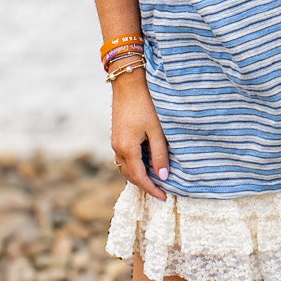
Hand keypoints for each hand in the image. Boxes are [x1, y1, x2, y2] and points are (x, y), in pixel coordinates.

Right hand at [110, 73, 170, 198]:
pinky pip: (124, 157)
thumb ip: (160, 154)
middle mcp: (117, 148)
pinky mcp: (117, 135)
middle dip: (145, 185)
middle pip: (130, 175)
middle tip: (161, 191)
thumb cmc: (145, 105)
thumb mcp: (157, 131)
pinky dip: (134, 165)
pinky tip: (146, 162)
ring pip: (125, 167)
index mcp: (127, 149)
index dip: (152, 190)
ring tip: (155, 179)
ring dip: (138, 175)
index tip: (164, 198)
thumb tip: (163, 176)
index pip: (140, 178)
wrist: (128, 83)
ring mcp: (115, 141)